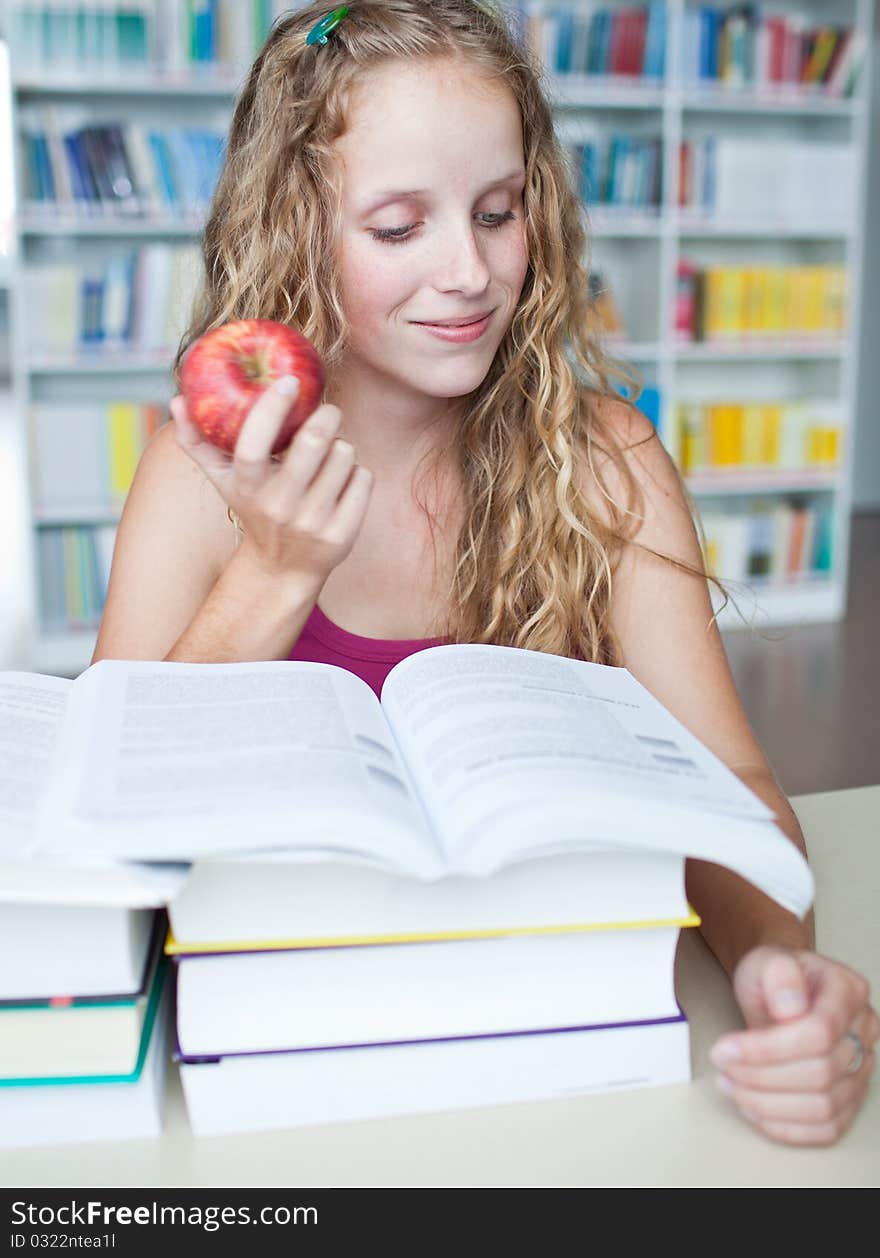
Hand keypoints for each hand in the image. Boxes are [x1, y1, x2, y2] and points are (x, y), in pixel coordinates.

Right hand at [169, 379, 372, 587]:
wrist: (282, 569)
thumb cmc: (254, 509)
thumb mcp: (223, 480)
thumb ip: (197, 441)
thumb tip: (175, 401)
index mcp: (248, 486)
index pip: (253, 443)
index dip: (272, 408)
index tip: (289, 382)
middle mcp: (278, 506)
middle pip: (314, 443)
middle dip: (327, 416)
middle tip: (328, 412)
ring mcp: (311, 523)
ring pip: (344, 456)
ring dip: (342, 446)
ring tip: (330, 457)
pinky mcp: (341, 535)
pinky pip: (363, 479)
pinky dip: (357, 472)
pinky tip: (343, 482)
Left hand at [710, 945, 878, 1145]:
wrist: (781, 990)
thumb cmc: (774, 977)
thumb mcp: (766, 960)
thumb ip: (779, 975)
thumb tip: (791, 1008)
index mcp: (848, 991)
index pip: (818, 1033)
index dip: (768, 1049)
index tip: (725, 1049)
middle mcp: (864, 1031)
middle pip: (821, 1073)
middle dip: (762, 1077)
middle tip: (723, 1068)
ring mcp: (862, 1067)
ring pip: (825, 1107)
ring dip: (769, 1105)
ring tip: (732, 1088)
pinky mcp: (850, 1097)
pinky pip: (828, 1128)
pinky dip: (787, 1127)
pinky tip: (754, 1109)